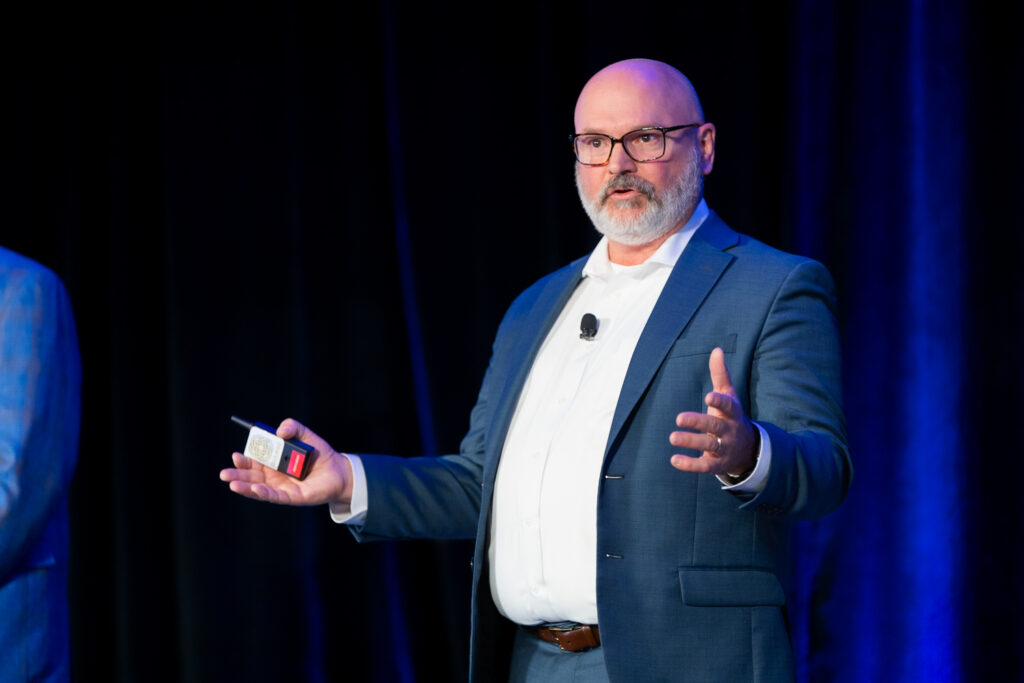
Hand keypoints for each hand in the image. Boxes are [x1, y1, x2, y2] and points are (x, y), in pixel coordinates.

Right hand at [220, 418, 352, 505]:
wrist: (339, 470)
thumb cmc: (319, 453)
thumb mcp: (304, 434)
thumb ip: (292, 427)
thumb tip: (280, 430)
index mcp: (273, 463)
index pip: (253, 462)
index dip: (243, 460)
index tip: (235, 455)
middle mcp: (274, 477)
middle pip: (251, 477)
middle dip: (237, 475)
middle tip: (224, 473)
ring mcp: (282, 488)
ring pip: (259, 489)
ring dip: (245, 487)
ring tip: (232, 484)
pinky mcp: (293, 496)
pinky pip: (276, 496)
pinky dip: (264, 493)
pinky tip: (255, 489)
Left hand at [669, 348, 756, 475]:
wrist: (748, 450)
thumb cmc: (731, 416)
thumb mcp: (729, 395)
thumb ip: (721, 374)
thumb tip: (717, 349)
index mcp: (732, 413)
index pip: (728, 406)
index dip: (719, 402)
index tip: (708, 397)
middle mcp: (729, 431)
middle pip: (715, 426)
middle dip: (698, 422)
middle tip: (679, 418)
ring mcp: (724, 449)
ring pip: (709, 446)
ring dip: (691, 442)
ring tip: (672, 437)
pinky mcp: (717, 464)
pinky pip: (704, 466)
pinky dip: (690, 464)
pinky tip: (674, 460)